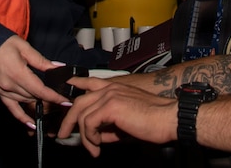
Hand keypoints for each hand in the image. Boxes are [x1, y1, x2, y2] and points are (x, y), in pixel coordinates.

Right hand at [0, 35, 69, 124]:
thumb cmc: (2, 44)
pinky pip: (12, 109)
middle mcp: (11, 86)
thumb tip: (57, 67)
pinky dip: (22, 117)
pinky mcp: (0, 93)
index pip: (41, 90)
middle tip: (62, 98)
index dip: (55, 97)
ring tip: (52, 105)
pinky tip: (31, 124)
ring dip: (39, 102)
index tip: (66, 101)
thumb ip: (41, 61)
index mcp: (19, 74)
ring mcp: (4, 91)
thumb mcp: (24, 48)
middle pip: (35, 97)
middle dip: (49, 98)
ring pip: (26, 101)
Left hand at [57, 76, 177, 155]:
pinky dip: (90, 137)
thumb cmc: (153, 121)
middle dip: (68, 119)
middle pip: (78, 101)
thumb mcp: (125, 123)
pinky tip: (97, 145)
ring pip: (82, 114)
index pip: (88, 82)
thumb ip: (109, 126)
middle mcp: (110, 88)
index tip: (63, 89)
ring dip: (84, 136)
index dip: (73, 85)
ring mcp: (109, 95)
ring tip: (93, 149)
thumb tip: (96, 136)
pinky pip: (89, 123)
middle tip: (63, 134)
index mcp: (114, 88)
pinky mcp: (111, 106)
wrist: (167, 119)